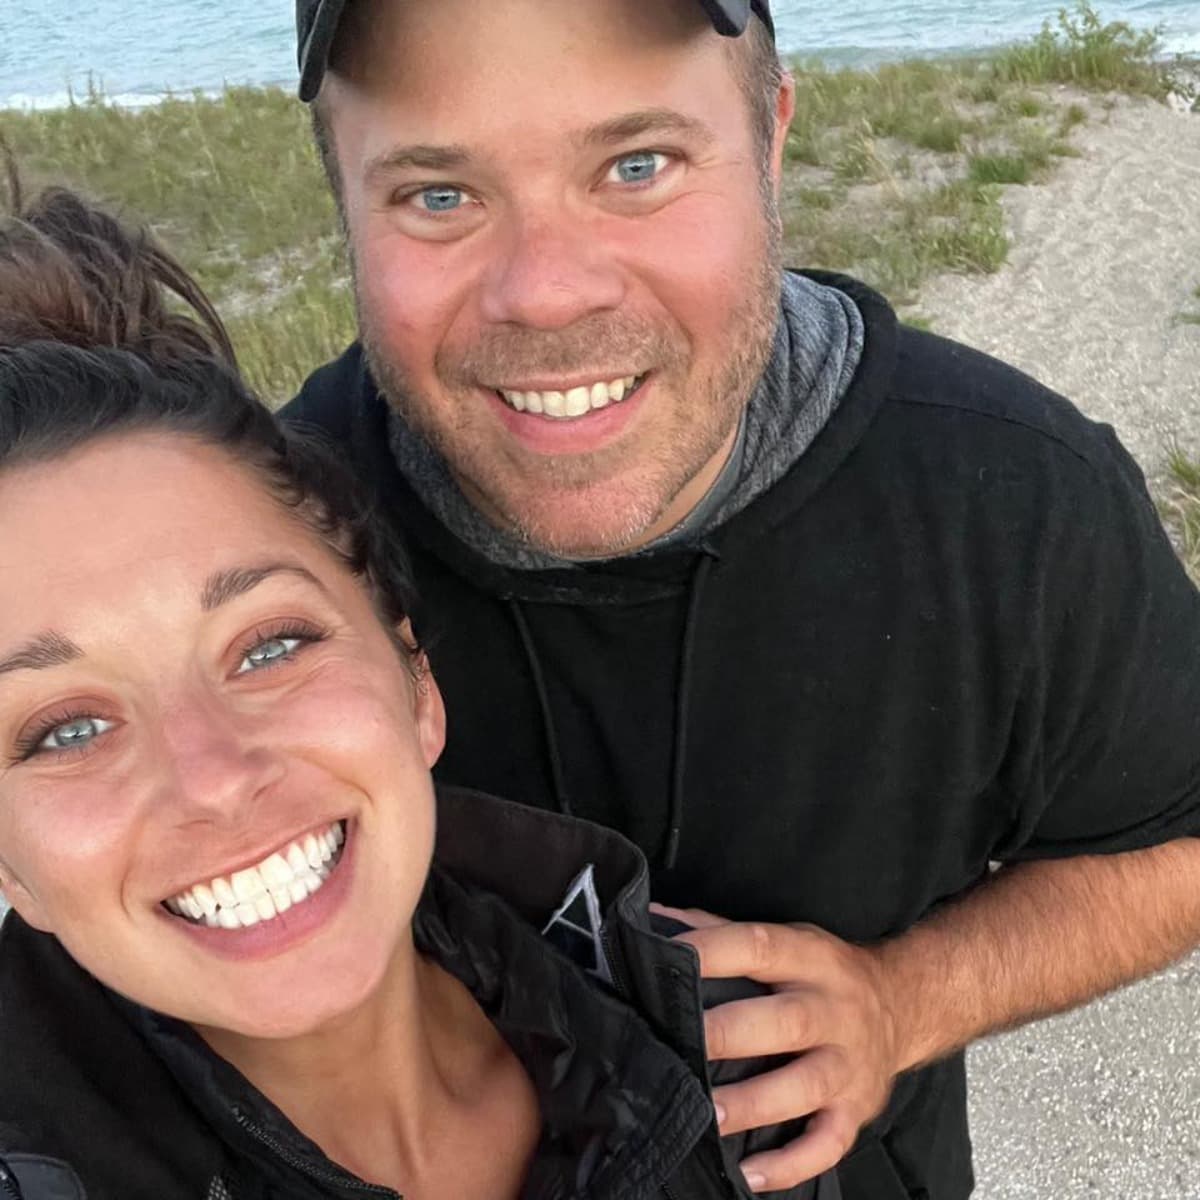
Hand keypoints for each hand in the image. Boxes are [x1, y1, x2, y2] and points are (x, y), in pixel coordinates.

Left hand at [651, 904, 900, 1192]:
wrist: (903, 1005)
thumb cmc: (823, 972)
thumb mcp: (787, 938)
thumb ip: (721, 931)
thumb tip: (656, 922)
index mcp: (810, 957)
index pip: (759, 946)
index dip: (712, 953)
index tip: (666, 961)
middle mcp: (834, 1009)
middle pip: (786, 1021)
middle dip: (730, 1034)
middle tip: (682, 1047)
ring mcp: (850, 1063)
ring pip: (804, 1086)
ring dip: (754, 1104)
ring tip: (708, 1116)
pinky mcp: (858, 1109)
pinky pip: (827, 1143)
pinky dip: (790, 1164)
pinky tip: (750, 1174)